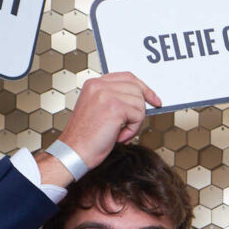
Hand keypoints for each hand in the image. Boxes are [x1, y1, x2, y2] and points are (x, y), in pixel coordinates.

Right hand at [41, 72, 160, 182]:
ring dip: (134, 122)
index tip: (153, 99)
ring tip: (119, 132)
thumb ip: (113, 99)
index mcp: (93, 84)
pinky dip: (132, 130)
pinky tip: (118, 136)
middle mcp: (99, 86)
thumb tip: (138, 100)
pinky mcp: (115, 108)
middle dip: (139, 109)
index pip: (127, 77)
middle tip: (130, 125)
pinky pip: (138, 116)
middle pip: (136, 89)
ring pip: (139, 103)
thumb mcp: (97, 110)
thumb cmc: (84, 137)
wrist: (74, 151)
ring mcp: (106, 95)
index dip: (143, 88)